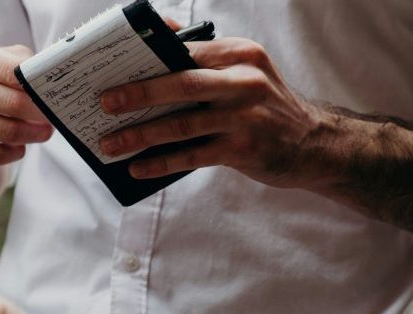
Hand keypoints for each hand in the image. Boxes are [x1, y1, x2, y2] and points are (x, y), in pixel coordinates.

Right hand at [0, 39, 52, 165]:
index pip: (13, 72)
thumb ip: (25, 64)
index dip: (39, 86)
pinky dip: (14, 153)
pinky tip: (19, 147)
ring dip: (33, 135)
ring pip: (7, 132)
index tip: (55, 96)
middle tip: (55, 118)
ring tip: (44, 132)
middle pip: (13, 104)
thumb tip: (52, 81)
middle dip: (41, 114)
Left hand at [99, 38, 324, 188]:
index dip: (145, 61)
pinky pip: (192, 156)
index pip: (184, 52)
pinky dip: (162, 163)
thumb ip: (205, 59)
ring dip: (140, 136)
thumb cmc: (266, 106)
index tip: (112, 69)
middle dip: (137, 94)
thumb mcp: (244, 72)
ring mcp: (245, 117)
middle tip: (103, 103)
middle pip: (180, 84)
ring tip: (111, 144)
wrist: (314, 143)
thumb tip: (158, 41)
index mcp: (239, 54)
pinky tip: (139, 168)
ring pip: (181, 125)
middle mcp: (244, 81)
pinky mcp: (244, 149)